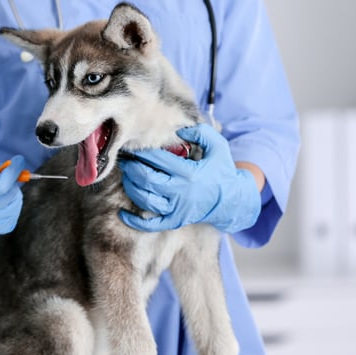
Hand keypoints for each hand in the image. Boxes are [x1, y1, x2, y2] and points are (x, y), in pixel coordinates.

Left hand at [118, 124, 260, 232]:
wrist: (232, 201)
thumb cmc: (222, 171)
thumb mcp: (218, 146)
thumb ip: (200, 133)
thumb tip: (178, 129)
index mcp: (189, 173)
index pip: (159, 160)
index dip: (143, 152)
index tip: (135, 146)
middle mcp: (180, 192)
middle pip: (147, 180)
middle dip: (132, 168)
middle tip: (125, 160)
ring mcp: (177, 210)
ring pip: (145, 200)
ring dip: (131, 187)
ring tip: (126, 176)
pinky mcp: (174, 221)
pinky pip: (151, 224)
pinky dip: (135, 221)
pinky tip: (123, 213)